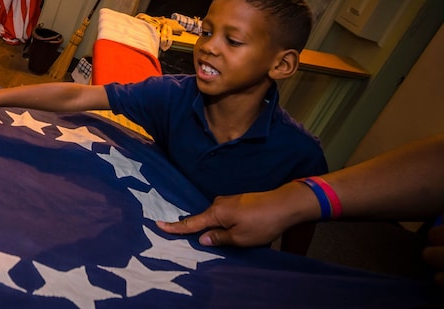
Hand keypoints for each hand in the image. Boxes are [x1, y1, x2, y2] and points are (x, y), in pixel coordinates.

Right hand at [157, 183, 316, 246]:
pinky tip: (237, 230)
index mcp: (216, 213)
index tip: (158, 224)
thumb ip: (218, 238)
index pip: (190, 223)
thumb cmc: (262, 223)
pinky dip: (225, 224)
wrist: (284, 205)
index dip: (174, 226)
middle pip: (203, 220)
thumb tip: (202, 239)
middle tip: (201, 242)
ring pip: (216, 218)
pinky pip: (225, 215)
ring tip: (230, 239)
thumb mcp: (239, 238)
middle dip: (200, 231)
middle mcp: (219, 203)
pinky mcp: (238, 202)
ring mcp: (229, 201)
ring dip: (217, 229)